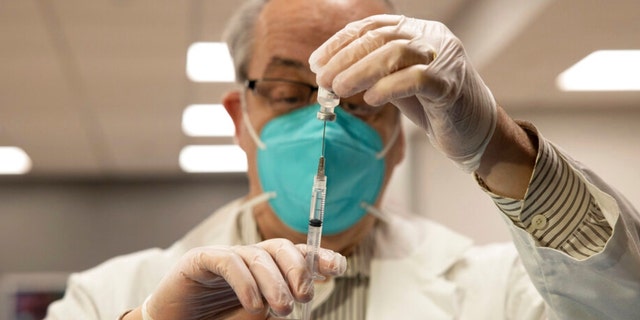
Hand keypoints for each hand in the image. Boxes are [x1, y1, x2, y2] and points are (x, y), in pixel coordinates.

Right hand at [142, 239, 346, 319]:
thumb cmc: (215, 319)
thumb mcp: (255, 316)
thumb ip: (275, 307)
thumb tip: (299, 299)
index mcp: (265, 269)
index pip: (297, 255)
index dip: (319, 257)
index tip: (339, 268)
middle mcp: (248, 258)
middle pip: (280, 248)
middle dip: (299, 269)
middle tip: (304, 297)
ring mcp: (224, 255)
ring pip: (258, 256)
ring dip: (275, 283)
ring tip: (281, 309)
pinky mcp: (200, 260)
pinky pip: (229, 262)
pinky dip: (246, 283)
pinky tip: (253, 304)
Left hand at [310, 14, 496, 171]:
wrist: (475, 132)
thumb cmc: (434, 106)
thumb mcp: (398, 83)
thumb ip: (373, 72)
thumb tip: (329, 73)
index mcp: (418, 31)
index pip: (372, 27)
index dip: (340, 43)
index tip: (317, 63)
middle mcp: (432, 37)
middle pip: (381, 37)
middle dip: (345, 59)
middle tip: (324, 80)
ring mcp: (444, 59)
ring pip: (396, 53)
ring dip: (361, 71)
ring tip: (339, 89)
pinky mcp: (451, 85)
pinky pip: (416, 79)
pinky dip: (389, 87)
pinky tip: (371, 99)